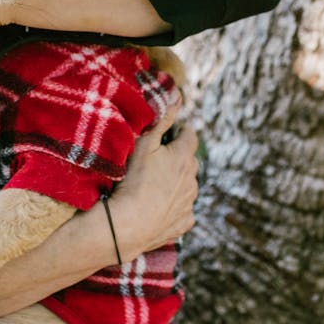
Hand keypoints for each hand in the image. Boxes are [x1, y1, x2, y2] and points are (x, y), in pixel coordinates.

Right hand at [110, 96, 198, 260]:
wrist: (129, 224)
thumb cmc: (134, 181)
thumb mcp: (143, 145)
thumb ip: (162, 121)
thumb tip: (177, 98)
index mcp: (184, 157)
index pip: (190, 135)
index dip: (181, 131)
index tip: (171, 132)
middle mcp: (193, 179)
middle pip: (189, 161)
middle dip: (177, 157)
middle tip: (156, 160)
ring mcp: (190, 202)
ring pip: (187, 185)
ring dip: (176, 182)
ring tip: (153, 185)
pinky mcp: (185, 222)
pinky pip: (183, 209)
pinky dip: (173, 205)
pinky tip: (157, 206)